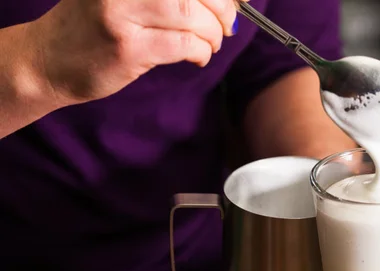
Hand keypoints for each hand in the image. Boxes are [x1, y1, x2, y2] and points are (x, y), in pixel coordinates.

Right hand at [28, 0, 239, 103]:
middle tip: (227, 24)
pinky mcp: (127, 46)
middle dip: (223, 7)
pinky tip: (198, 56)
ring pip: (192, 15)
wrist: (49, 59)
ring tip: (211, 42)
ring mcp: (121, 12)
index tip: (235, 1)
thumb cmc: (94, 24)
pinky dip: (201, 51)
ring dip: (212, 33)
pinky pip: (184, 45)